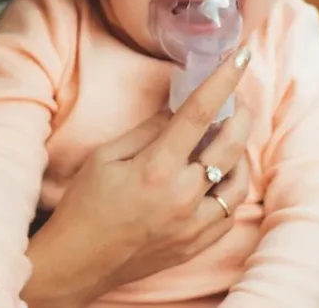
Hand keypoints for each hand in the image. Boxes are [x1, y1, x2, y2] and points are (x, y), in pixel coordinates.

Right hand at [23, 47, 252, 306]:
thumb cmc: (85, 205)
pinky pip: (229, 212)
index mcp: (156, 168)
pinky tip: (217, 178)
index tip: (241, 57)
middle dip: (240, 115)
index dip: (224, 80)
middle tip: (236, 102)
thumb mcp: (106, 156)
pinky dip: (230, 189)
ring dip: (239, 155)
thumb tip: (179, 110)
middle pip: (231, 145)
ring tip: (227, 141)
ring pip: (239, 181)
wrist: (77, 262)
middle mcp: (182, 196)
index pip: (200, 113)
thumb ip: (148, 130)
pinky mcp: (197, 244)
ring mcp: (193, 224)